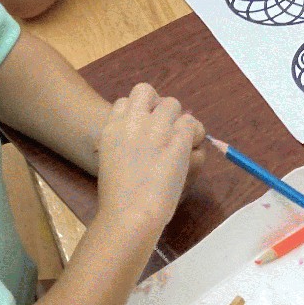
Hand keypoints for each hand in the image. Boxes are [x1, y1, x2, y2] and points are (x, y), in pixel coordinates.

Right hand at [94, 83, 204, 223]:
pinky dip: (194, 135)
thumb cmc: (117, 198)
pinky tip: (189, 151)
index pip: (125, 102)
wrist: (131, 212)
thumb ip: (123, 144)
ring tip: (178, 141)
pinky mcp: (178, 137)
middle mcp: (133, 121)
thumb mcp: (110, 161)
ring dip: (176, 120)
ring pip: (173, 104)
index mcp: (111, 128)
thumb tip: (143, 141)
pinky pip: (192, 123)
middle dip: (156, 107)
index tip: (142, 128)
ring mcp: (157, 127)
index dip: (137, 113)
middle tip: (162, 129)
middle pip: (147, 91)